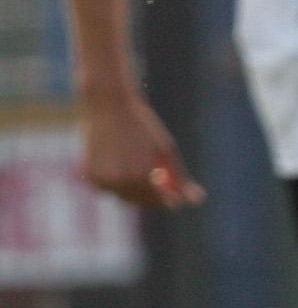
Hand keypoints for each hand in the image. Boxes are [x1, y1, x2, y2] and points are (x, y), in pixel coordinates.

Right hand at [79, 89, 203, 209]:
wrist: (109, 106)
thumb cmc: (142, 126)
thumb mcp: (166, 150)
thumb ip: (179, 177)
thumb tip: (197, 200)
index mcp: (140, 177)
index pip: (158, 200)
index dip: (169, 200)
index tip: (176, 198)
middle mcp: (118, 183)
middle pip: (139, 201)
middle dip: (152, 196)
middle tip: (162, 187)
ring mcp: (101, 181)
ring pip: (123, 195)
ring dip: (134, 188)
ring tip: (138, 162)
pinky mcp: (89, 176)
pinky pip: (108, 187)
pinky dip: (117, 181)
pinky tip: (120, 160)